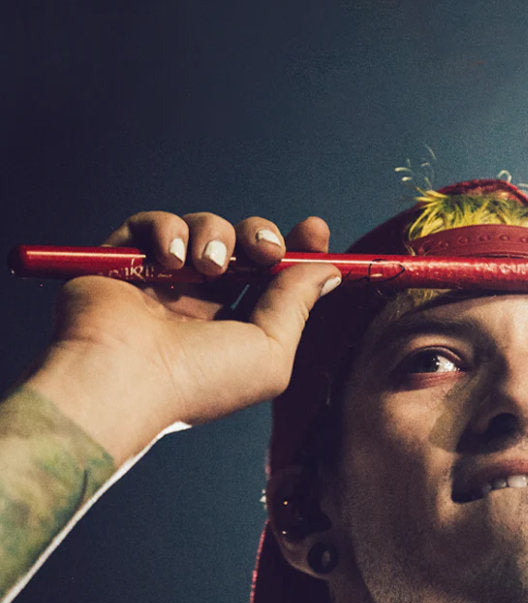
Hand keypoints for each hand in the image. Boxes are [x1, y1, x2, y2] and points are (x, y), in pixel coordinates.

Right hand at [25, 211, 340, 463]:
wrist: (123, 379)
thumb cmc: (202, 379)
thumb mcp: (270, 352)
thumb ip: (298, 306)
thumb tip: (330, 271)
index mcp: (235, 328)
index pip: (272, 278)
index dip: (296, 251)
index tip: (315, 230)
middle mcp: (200, 303)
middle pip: (243, 245)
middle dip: (261, 235)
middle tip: (265, 249)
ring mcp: (161, 281)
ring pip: (204, 228)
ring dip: (216, 237)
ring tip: (208, 267)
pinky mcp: (122, 260)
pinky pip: (153, 223)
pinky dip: (167, 230)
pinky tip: (171, 261)